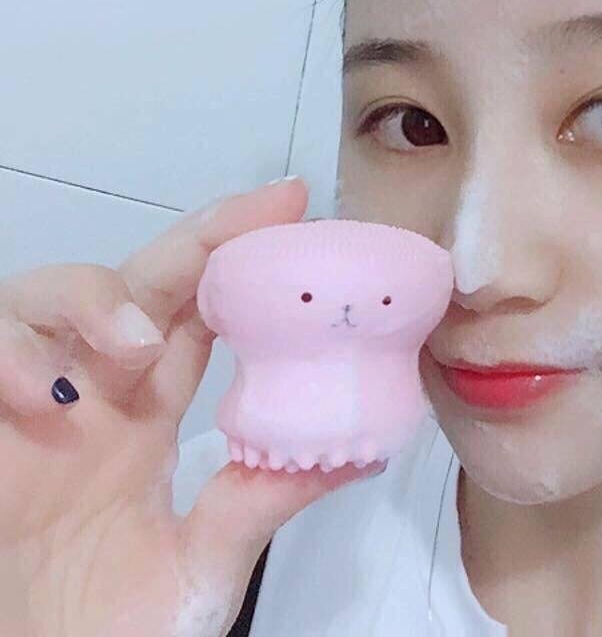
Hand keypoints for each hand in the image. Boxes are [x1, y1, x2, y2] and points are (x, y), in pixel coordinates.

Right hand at [0, 177, 384, 636]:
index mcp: (148, 415)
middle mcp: (93, 393)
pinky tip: (43, 398)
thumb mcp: (207, 558)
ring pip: (47, 294)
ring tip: (134, 345)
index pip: (198, 313)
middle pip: (140, 280)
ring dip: (94, 298)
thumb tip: (362, 450)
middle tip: (259, 215)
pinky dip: (7, 354)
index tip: (295, 210)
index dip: (240, 259)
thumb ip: (267, 497)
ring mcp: (31, 404)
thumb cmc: (111, 630)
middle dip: (199, 239)